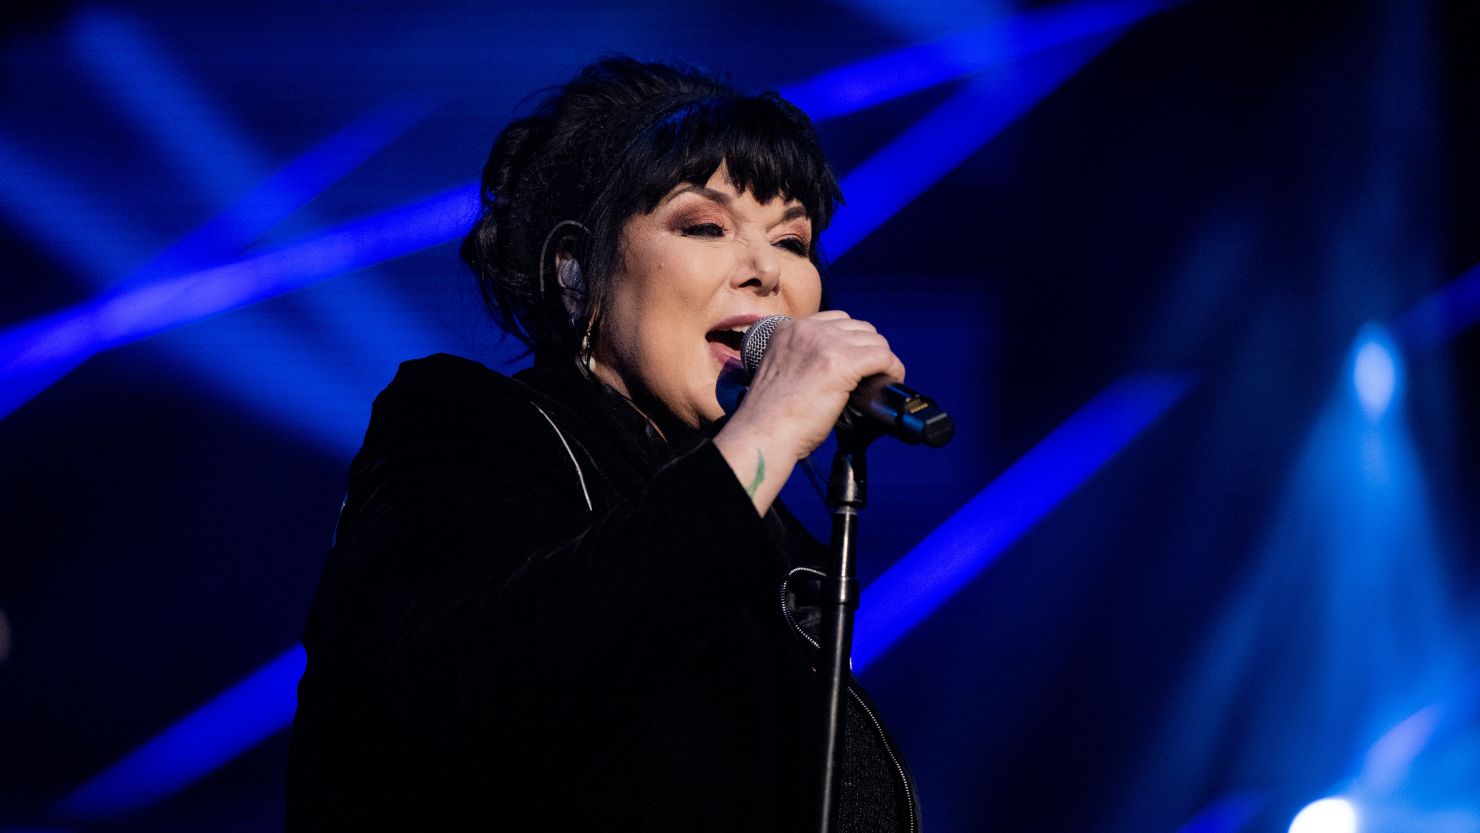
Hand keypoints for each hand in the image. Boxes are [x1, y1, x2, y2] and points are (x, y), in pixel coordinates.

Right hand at [713, 311, 904, 513]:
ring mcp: (825, 344)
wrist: (764, 433)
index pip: (835, 320)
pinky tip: (890, 381)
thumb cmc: (770, 417)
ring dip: (881, 360)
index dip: (851, 342)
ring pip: (874, 340)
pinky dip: (892, 369)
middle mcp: (807, 330)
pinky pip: (883, 357)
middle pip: (858, 327)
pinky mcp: (843, 362)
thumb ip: (803, 359)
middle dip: (868, 349)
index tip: (854, 362)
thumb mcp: (782, 371)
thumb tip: (835, 368)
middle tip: (870, 374)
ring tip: (880, 380)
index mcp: (788, 329)